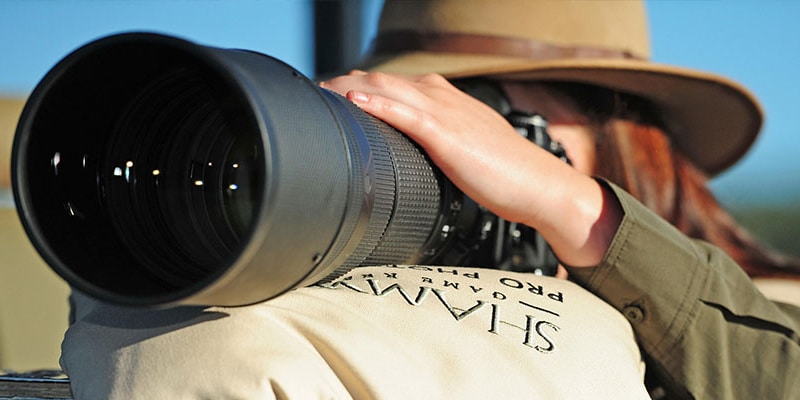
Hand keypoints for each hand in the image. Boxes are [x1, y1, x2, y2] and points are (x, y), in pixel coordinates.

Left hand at [320, 71, 620, 266]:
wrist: (538, 184)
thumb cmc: (504, 173)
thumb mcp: (464, 150)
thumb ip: (436, 144)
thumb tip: (409, 155)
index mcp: (445, 102)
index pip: (393, 84)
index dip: (359, 86)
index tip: (333, 97)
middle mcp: (442, 99)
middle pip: (382, 79)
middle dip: (344, 82)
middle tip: (314, 93)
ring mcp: (445, 114)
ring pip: (388, 89)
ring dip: (350, 87)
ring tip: (320, 92)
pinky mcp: (448, 135)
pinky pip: (407, 113)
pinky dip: (378, 103)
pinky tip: (355, 101)